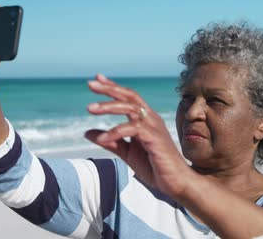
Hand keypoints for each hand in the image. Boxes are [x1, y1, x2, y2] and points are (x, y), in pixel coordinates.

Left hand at [85, 74, 194, 197]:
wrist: (176, 182)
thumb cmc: (155, 166)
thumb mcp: (127, 152)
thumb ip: (110, 141)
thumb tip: (86, 132)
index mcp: (145, 119)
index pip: (129, 97)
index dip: (113, 87)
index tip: (96, 79)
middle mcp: (150, 118)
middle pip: (130, 96)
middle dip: (110, 89)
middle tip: (90, 84)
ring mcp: (154, 127)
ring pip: (130, 108)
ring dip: (109, 106)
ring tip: (90, 108)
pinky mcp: (154, 138)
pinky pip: (132, 129)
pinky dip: (115, 132)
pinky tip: (101, 138)